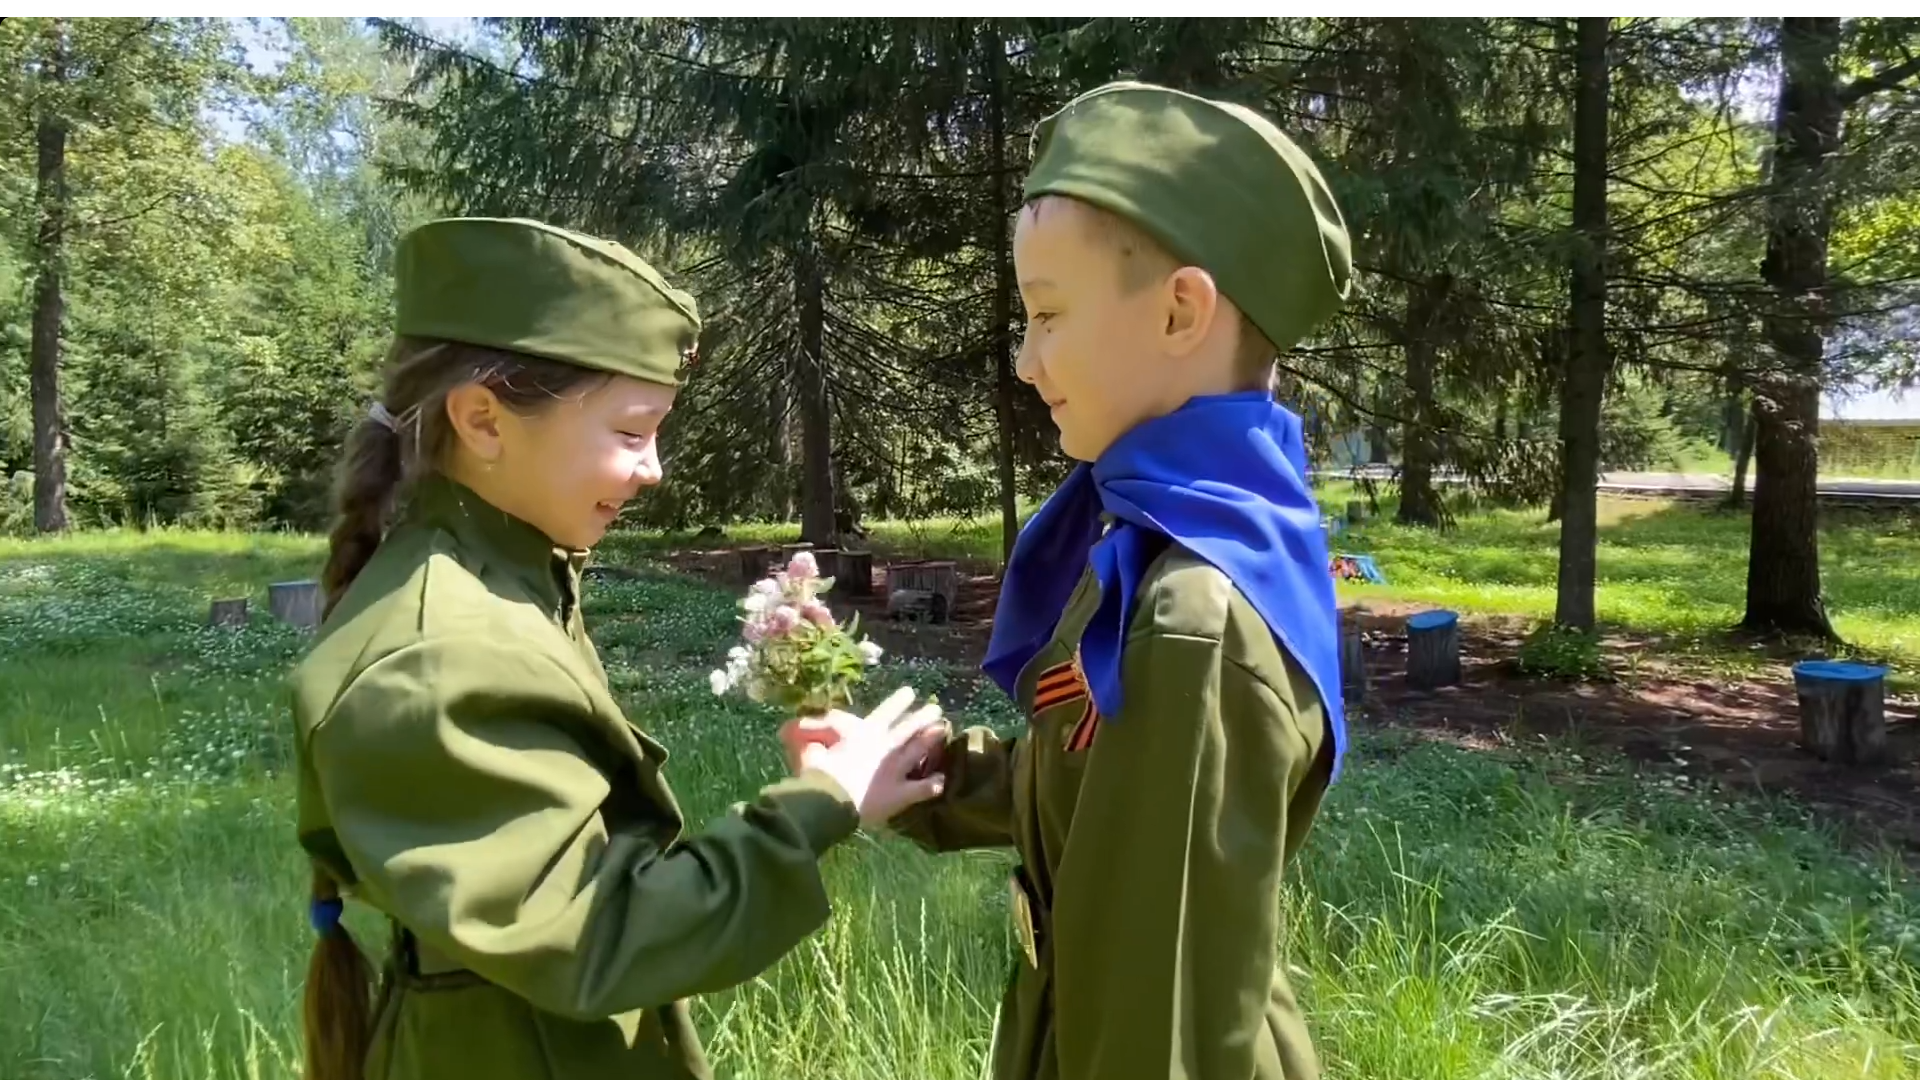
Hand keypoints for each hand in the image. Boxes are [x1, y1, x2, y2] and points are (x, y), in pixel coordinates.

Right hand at [783, 687, 949, 827]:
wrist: (829, 797)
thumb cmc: (818, 769)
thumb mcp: (809, 744)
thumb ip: (808, 732)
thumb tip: (790, 726)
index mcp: (865, 734)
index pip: (884, 712)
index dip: (897, 702)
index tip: (910, 692)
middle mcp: (885, 748)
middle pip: (907, 729)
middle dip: (921, 717)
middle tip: (936, 707)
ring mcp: (894, 770)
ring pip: (917, 752)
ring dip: (930, 741)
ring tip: (943, 730)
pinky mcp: (898, 794)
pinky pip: (918, 789)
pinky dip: (930, 786)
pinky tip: (941, 782)